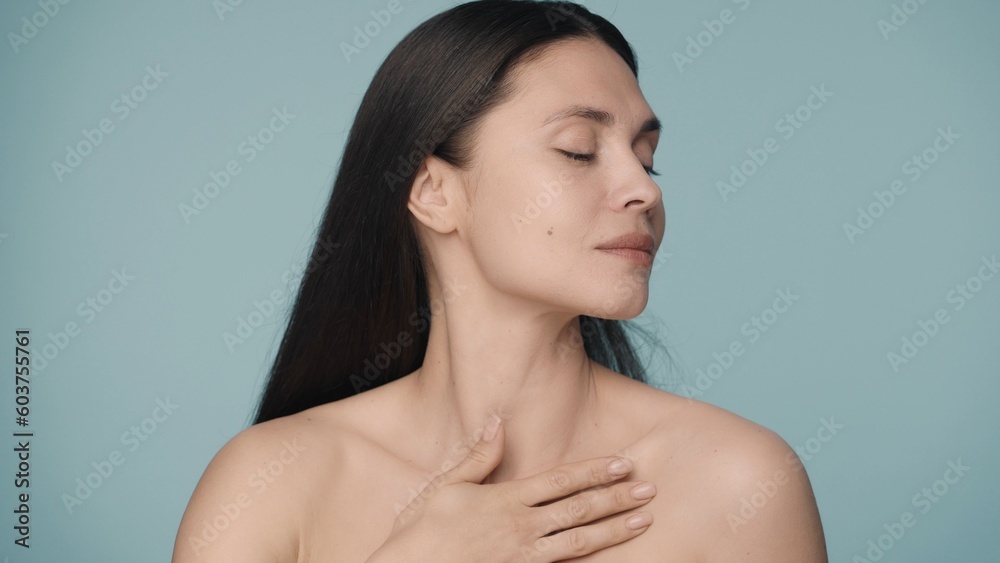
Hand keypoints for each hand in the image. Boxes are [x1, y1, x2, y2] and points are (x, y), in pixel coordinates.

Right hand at [366, 416, 654, 561]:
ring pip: (580, 541)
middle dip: (617, 498)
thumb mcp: (446, 486)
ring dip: (615, 530)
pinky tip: (610, 557)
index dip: (595, 471)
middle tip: (649, 489)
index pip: (561, 480)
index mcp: (506, 499)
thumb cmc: (422, 531)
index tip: (622, 462)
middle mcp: (521, 527)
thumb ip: (479, 456)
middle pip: (579, 509)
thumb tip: (499, 420)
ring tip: (644, 521)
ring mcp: (523, 556)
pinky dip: (589, 560)